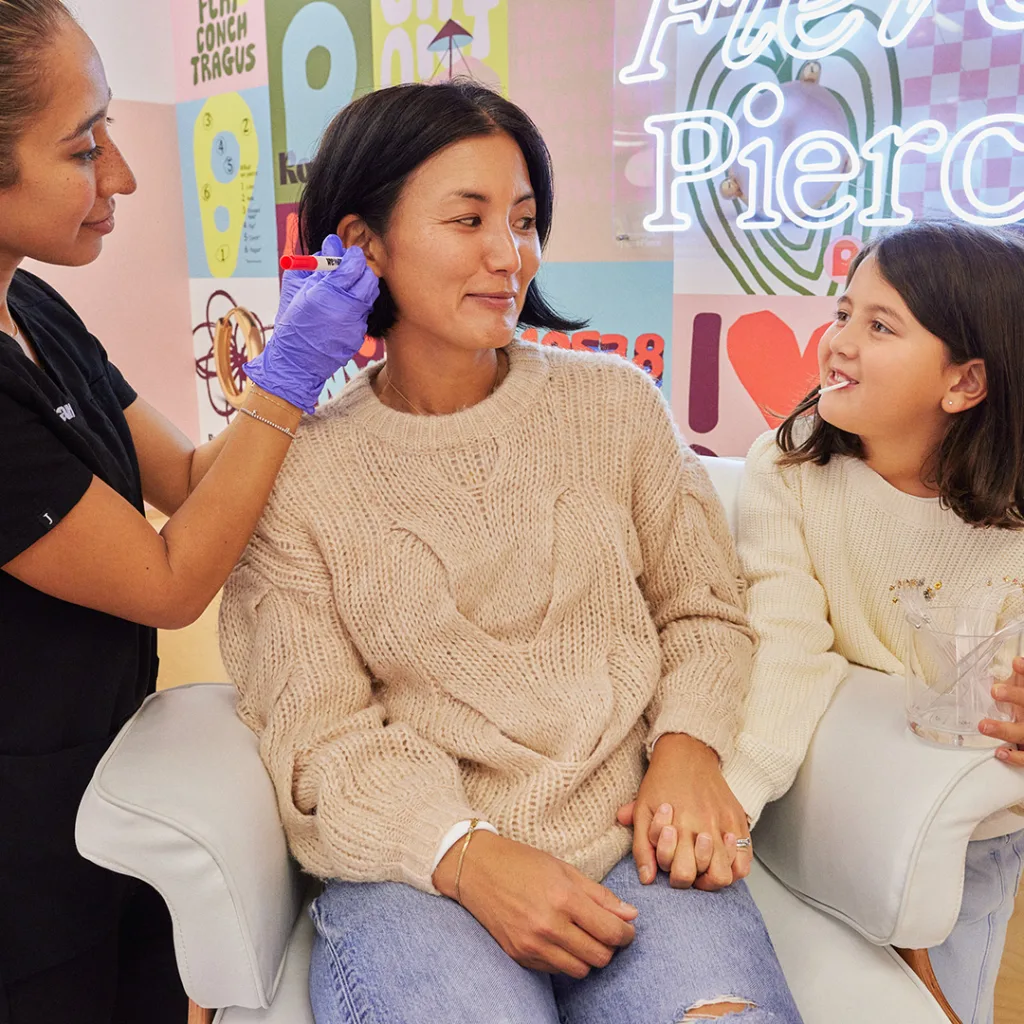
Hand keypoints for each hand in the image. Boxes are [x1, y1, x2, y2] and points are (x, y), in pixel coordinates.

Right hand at [244, 234, 379, 412]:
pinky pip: (363, 315)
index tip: (350, 253)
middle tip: (352, 268)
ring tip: (346, 289)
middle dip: (362, 270)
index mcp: (325, 293)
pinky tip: (342, 311)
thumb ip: (314, 264)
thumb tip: (330, 244)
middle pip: (368, 279)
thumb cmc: (292, 321)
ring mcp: (353, 324)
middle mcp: (343, 308)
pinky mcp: (358, 337)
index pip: (353, 266)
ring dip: (361, 288)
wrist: (295, 360)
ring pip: (369, 297)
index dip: (353, 256)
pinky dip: (357, 309)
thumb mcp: (296, 288)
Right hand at [432, 832, 636, 978]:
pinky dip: (565, 959)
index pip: (610, 932)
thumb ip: (599, 895)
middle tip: (606, 932)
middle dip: (610, 947)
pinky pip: (556, 970)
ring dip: (588, 957)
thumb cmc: (522, 863)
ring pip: (580, 970)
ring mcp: (532, 944)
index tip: (627, 929)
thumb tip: (630, 915)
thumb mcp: (564, 869)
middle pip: (599, 957)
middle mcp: (548, 926)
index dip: (626, 934)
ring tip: (583, 937)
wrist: (476, 869)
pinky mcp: (519, 955)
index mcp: (564, 898)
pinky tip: (560, 939)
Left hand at [617, 733, 750, 890]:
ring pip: (731, 873)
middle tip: (689, 869)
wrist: (687, 753)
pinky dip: (736, 867)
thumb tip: (647, 878)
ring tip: (706, 868)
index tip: (673, 868)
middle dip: (697, 880)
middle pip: (711, 877)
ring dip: (717, 876)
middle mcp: (706, 827)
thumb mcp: (643, 810)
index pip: (684, 874)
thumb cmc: (662, 781)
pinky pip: (746, 859)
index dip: (676, 878)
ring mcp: (725, 824)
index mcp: (680, 826)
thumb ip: (642, 847)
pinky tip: (722, 858)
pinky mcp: (738, 820)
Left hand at [981, 655, 1023, 765]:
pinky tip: (1000, 752)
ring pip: (1023, 732)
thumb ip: (1015, 681)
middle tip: (996, 690)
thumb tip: (992, 670)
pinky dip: (1015, 756)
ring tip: (984, 725)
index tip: (1016, 662)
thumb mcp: (1021, 693)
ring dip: (1004, 730)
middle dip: (1016, 696)